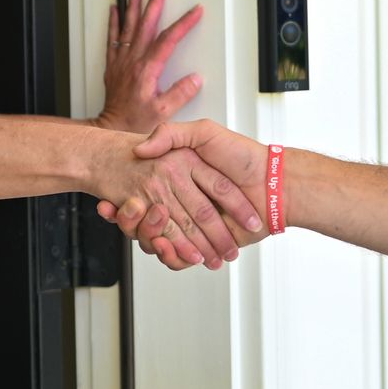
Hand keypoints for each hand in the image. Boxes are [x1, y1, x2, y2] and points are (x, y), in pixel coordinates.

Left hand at [94, 0, 204, 133]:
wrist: (111, 127)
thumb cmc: (134, 121)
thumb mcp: (163, 113)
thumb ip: (180, 94)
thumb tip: (195, 79)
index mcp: (147, 70)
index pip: (168, 40)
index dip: (183, 24)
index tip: (195, 11)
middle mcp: (132, 62)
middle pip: (145, 24)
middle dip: (154, 1)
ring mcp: (121, 62)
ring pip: (128, 26)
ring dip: (133, 4)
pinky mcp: (113, 66)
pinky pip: (112, 38)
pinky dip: (114, 22)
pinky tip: (115, 9)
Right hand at [98, 120, 274, 269]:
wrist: (275, 184)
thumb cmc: (244, 156)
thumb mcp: (204, 133)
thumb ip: (172, 134)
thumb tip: (142, 149)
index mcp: (181, 176)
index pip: (149, 194)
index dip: (128, 201)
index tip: (112, 203)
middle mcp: (185, 200)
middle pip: (150, 218)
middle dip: (133, 221)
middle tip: (122, 215)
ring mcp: (194, 225)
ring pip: (161, 238)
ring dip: (146, 238)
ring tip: (140, 233)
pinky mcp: (205, 244)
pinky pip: (180, 255)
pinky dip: (170, 255)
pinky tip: (162, 247)